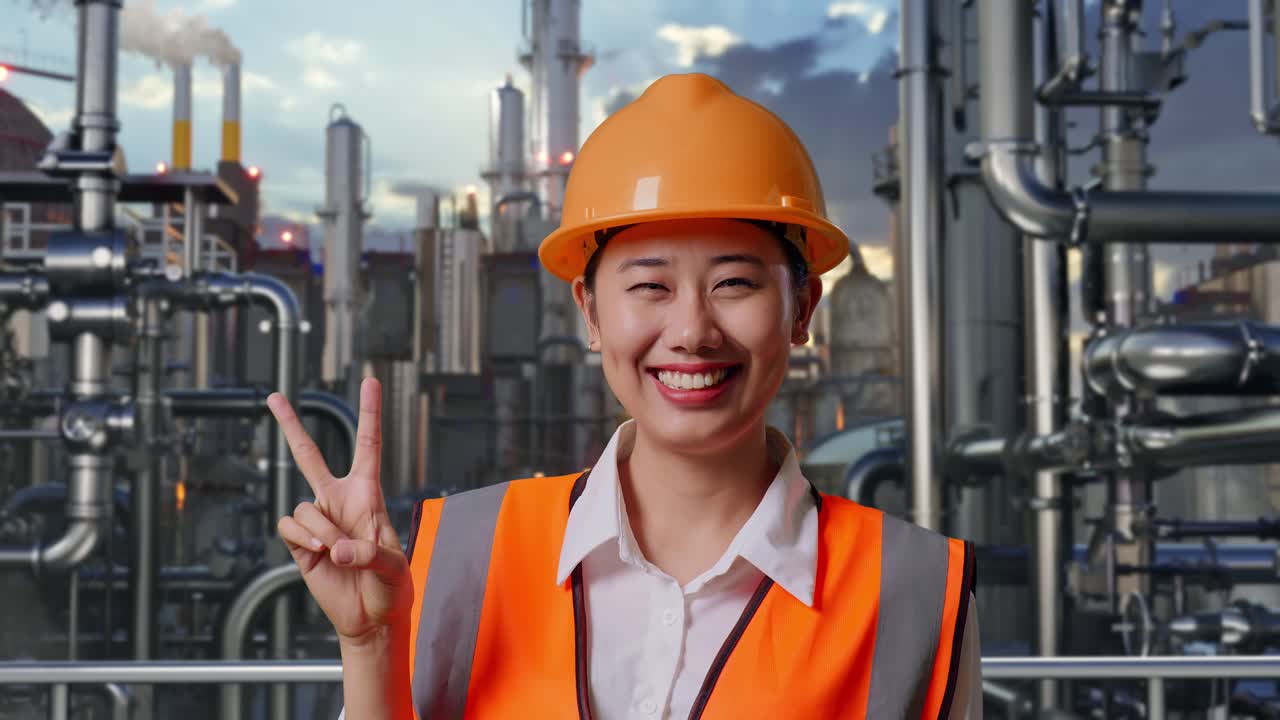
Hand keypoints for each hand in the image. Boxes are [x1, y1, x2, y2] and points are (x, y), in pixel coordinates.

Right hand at [268, 377, 413, 645]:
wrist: (371, 616)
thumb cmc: (392, 586)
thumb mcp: (395, 567)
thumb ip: (371, 553)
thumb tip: (335, 546)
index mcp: (369, 494)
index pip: (368, 445)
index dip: (370, 413)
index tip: (370, 381)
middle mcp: (339, 500)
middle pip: (310, 455)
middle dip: (291, 426)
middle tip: (273, 396)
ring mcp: (318, 520)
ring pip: (304, 507)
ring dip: (320, 530)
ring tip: (338, 552)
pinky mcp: (300, 543)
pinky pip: (289, 527)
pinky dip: (304, 540)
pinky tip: (320, 553)